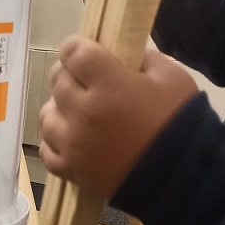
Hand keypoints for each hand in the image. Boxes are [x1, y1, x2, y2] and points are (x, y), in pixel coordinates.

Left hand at [38, 37, 198, 199]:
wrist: (178, 177)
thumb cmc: (177, 123)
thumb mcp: (171, 77)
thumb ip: (143, 59)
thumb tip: (123, 56)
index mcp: (108, 84)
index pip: (74, 53)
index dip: (76, 47)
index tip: (83, 50)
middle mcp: (82, 112)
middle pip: (57, 81)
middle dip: (68, 73)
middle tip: (82, 78)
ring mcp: (72, 144)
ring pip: (46, 115)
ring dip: (58, 108)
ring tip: (75, 110)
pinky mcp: (70, 170)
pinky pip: (47, 150)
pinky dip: (54, 140)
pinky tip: (69, 137)